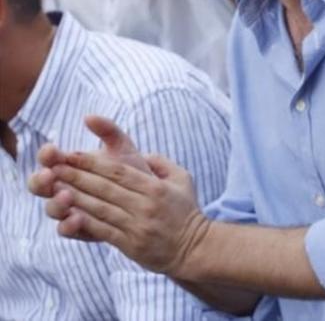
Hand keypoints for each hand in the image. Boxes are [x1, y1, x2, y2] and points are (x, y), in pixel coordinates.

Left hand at [28, 116, 208, 276]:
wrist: (194, 248)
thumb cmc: (186, 211)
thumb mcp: (182, 179)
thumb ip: (161, 163)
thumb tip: (141, 154)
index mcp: (155, 188)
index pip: (118, 171)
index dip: (92, 162)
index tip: (71, 155)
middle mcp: (145, 205)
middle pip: (104, 187)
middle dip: (76, 176)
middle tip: (54, 167)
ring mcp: (137, 225)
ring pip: (99, 208)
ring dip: (74, 197)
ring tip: (54, 188)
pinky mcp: (130, 244)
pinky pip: (102, 230)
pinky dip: (83, 222)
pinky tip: (67, 214)